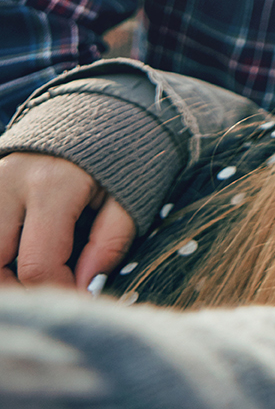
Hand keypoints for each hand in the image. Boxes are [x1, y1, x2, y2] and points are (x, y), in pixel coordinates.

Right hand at [0, 153, 134, 289]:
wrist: (97, 112)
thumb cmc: (119, 162)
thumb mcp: (128, 199)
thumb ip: (109, 242)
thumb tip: (85, 286)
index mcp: (52, 186)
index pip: (38, 264)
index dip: (57, 291)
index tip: (78, 296)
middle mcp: (9, 182)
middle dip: (19, 288)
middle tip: (49, 292)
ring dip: (1, 271)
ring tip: (29, 276)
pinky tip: (15, 256)